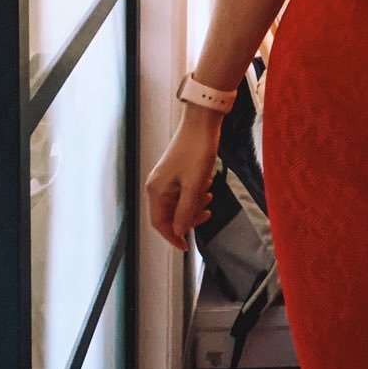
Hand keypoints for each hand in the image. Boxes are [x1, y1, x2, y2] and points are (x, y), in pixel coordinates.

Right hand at [144, 110, 220, 251]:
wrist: (202, 123)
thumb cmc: (197, 151)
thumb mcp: (194, 185)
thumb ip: (185, 210)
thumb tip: (178, 231)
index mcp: (157, 190)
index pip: (159, 223)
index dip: (173, 236)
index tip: (187, 246)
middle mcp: (157, 185)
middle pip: (170, 215)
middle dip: (188, 217)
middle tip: (207, 213)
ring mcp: (166, 178)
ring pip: (178, 203)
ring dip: (194, 205)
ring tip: (210, 196)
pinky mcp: (175, 172)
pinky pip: (183, 191)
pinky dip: (195, 193)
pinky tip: (207, 186)